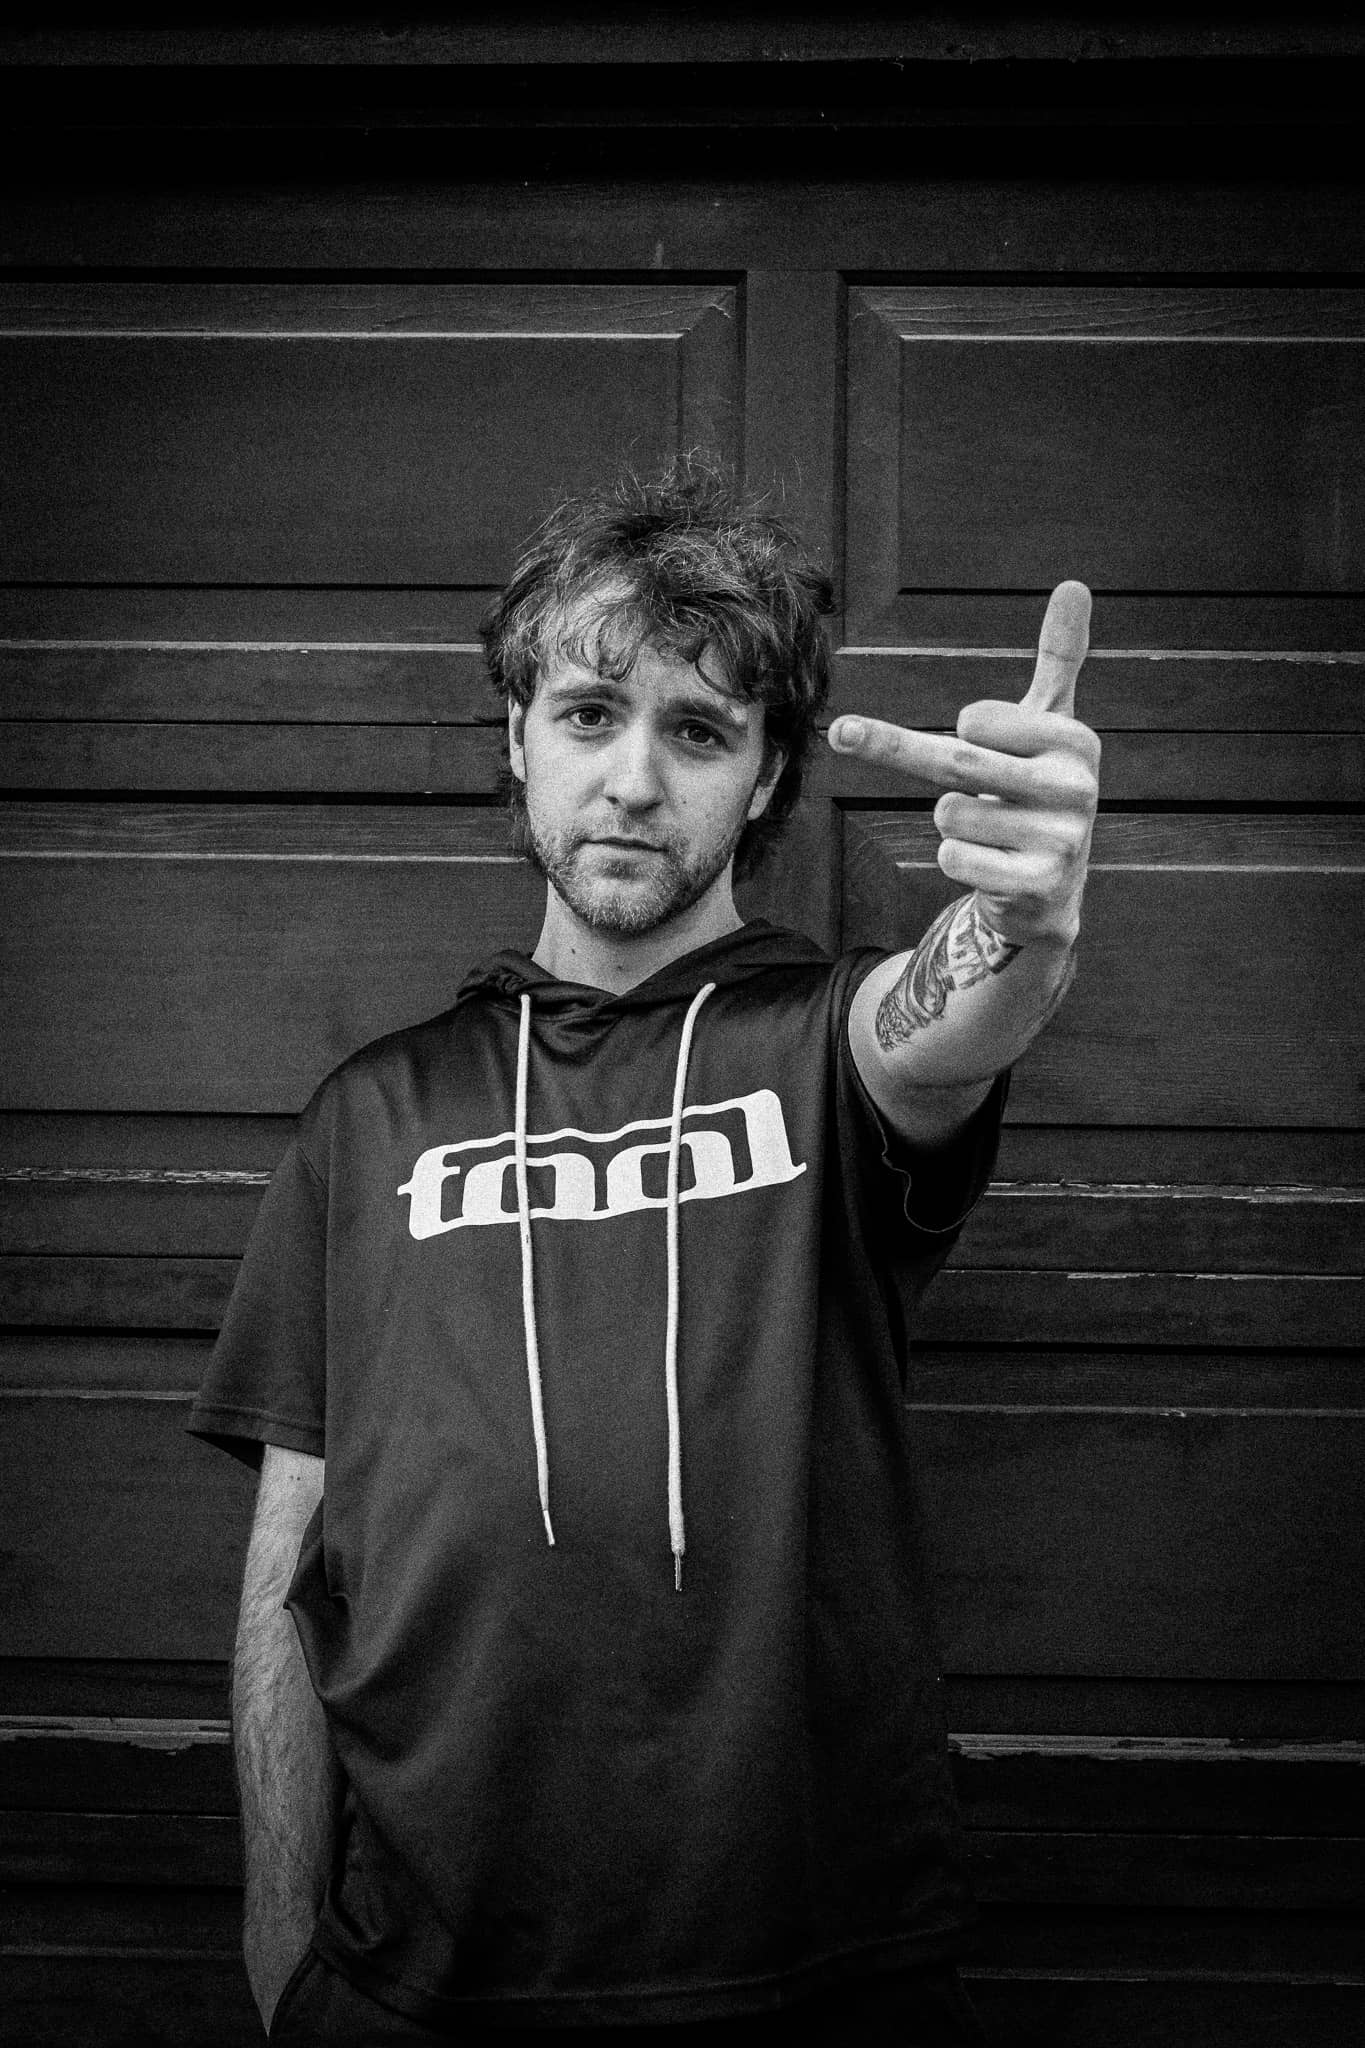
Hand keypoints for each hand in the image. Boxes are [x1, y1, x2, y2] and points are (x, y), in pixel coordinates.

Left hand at [828, 582, 1098, 948]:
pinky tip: (994, 866)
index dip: (968, 735)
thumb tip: (1075, 584)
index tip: (995, 750)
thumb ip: (1058, 658)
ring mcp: (1063, 840)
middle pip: (958, 764)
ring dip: (954, 826)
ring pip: (948, 815)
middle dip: (947, 779)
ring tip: (997, 835)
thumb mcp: (1048, 724)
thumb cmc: (1036, 791)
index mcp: (1077, 739)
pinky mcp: (1040, 886)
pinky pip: (952, 859)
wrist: (1050, 888)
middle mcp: (1078, 787)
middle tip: (980, 792)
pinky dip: (956, 861)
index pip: (973, 719)